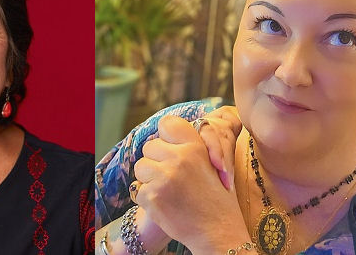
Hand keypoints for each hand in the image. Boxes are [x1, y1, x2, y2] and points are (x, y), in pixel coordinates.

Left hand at [133, 115, 249, 253]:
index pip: (167, 123)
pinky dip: (147, 199)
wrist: (218, 231)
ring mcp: (164, 177)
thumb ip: (190, 148)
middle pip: (149, 148)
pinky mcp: (152, 195)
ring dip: (149, 179)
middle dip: (156, 161)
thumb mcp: (212, 164)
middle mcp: (179, 158)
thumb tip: (164, 134)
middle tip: (172, 178)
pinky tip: (165, 205)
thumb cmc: (216, 199)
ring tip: (169, 192)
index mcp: (195, 147)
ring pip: (140, 168)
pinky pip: (137, 190)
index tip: (169, 148)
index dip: (165, 136)